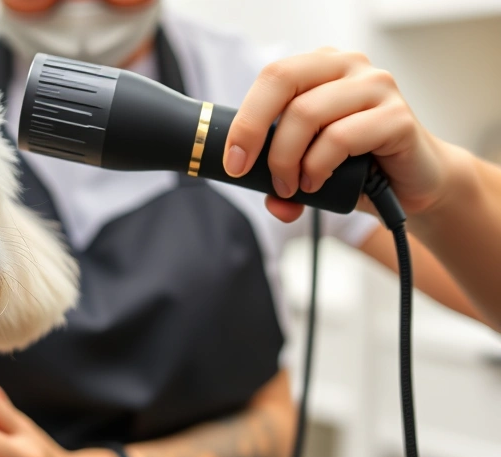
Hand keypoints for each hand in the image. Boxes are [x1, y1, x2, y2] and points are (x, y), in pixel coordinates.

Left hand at [223, 47, 461, 222]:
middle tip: (246, 170)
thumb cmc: (355, 167)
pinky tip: (318, 183)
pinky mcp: (398, 117)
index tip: (232, 160)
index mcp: (320, 68)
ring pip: (306, 113)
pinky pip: (340, 138)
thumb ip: (279, 180)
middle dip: (253, 130)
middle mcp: (348, 67)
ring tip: (293, 186)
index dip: (244, 119)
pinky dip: (318, 167)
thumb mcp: (305, 170)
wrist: (411, 185)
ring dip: (287, 160)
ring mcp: (377, 87)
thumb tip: (272, 202)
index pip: (272, 76)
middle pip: (283, 81)